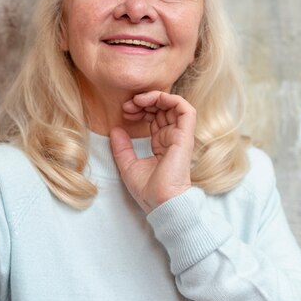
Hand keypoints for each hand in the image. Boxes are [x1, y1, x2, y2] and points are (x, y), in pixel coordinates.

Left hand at [109, 91, 194, 213]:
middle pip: (162, 109)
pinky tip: (150, 101)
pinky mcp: (185, 136)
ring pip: (174, 105)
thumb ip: (122, 147)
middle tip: (127, 105)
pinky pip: (186, 109)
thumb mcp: (128, 165)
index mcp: (162, 144)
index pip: (154, 118)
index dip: (140, 110)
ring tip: (136, 101)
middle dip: (144, 102)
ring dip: (155, 97)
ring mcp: (180, 136)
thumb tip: (115, 129)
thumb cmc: (148, 191)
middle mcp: (172, 138)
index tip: (124, 112)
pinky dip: (169, 99)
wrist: (161, 203)